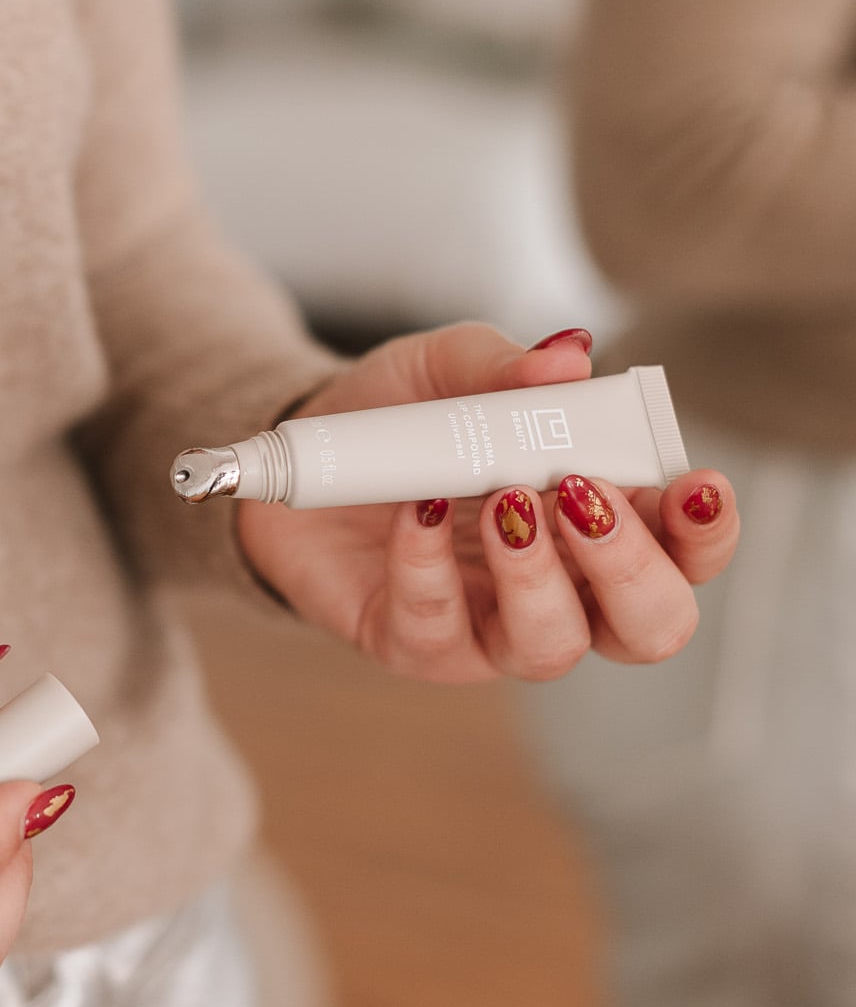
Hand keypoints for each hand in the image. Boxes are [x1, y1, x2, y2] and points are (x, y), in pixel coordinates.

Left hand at [236, 324, 738, 683]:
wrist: (300, 447)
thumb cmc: (402, 414)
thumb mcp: (448, 368)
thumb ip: (507, 366)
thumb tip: (567, 358)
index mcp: (602, 523)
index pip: (688, 554)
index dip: (706, 534)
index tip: (696, 485)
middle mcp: (564, 589)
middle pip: (648, 628)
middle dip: (632, 567)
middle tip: (584, 493)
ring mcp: (491, 627)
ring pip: (551, 648)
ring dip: (537, 577)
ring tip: (503, 501)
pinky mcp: (414, 644)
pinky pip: (437, 630)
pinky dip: (427, 564)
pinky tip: (415, 507)